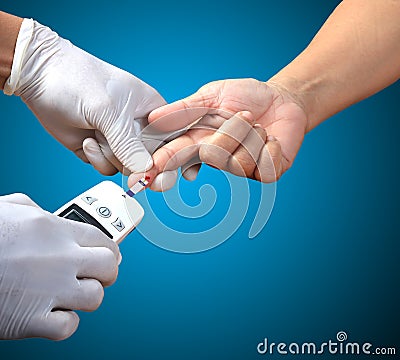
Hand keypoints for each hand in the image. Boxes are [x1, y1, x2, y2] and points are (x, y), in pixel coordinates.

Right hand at [0, 193, 119, 339]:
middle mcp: (59, 258)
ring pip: (95, 297)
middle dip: (106, 273)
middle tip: (94, 275)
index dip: (110, 250)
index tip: (107, 256)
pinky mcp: (30, 319)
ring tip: (68, 294)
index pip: (104, 240)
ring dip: (86, 298)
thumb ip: (37, 211)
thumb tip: (49, 215)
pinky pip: (68, 326)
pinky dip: (64, 323)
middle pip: (109, 268)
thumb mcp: (9, 208)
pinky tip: (51, 314)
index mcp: (55, 229)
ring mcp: (48, 289)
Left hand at [4, 19, 180, 189]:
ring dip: (110, 157)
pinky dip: (96, 159)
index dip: (173, 156)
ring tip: (95, 135)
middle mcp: (139, 127)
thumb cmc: (77, 79)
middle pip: (153, 160)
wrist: (39, 79)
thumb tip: (145, 170)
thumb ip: (128, 143)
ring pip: (129, 168)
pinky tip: (86, 140)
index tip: (162, 168)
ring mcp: (120, 140)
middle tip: (132, 170)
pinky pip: (109, 168)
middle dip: (140, 165)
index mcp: (152, 110)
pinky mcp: (102, 150)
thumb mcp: (107, 110)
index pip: (173, 139)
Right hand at [129, 78, 306, 187]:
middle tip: (244, 115)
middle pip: (212, 156)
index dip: (160, 166)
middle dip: (230, 132)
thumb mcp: (212, 95)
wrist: (281, 99)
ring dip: (253, 136)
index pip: (175, 156)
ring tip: (258, 126)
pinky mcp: (265, 173)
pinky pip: (263, 169)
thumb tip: (153, 118)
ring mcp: (240, 168)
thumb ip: (184, 109)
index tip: (144, 176)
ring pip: (238, 162)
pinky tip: (271, 139)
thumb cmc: (245, 96)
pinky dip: (269, 147)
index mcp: (200, 140)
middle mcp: (217, 158)